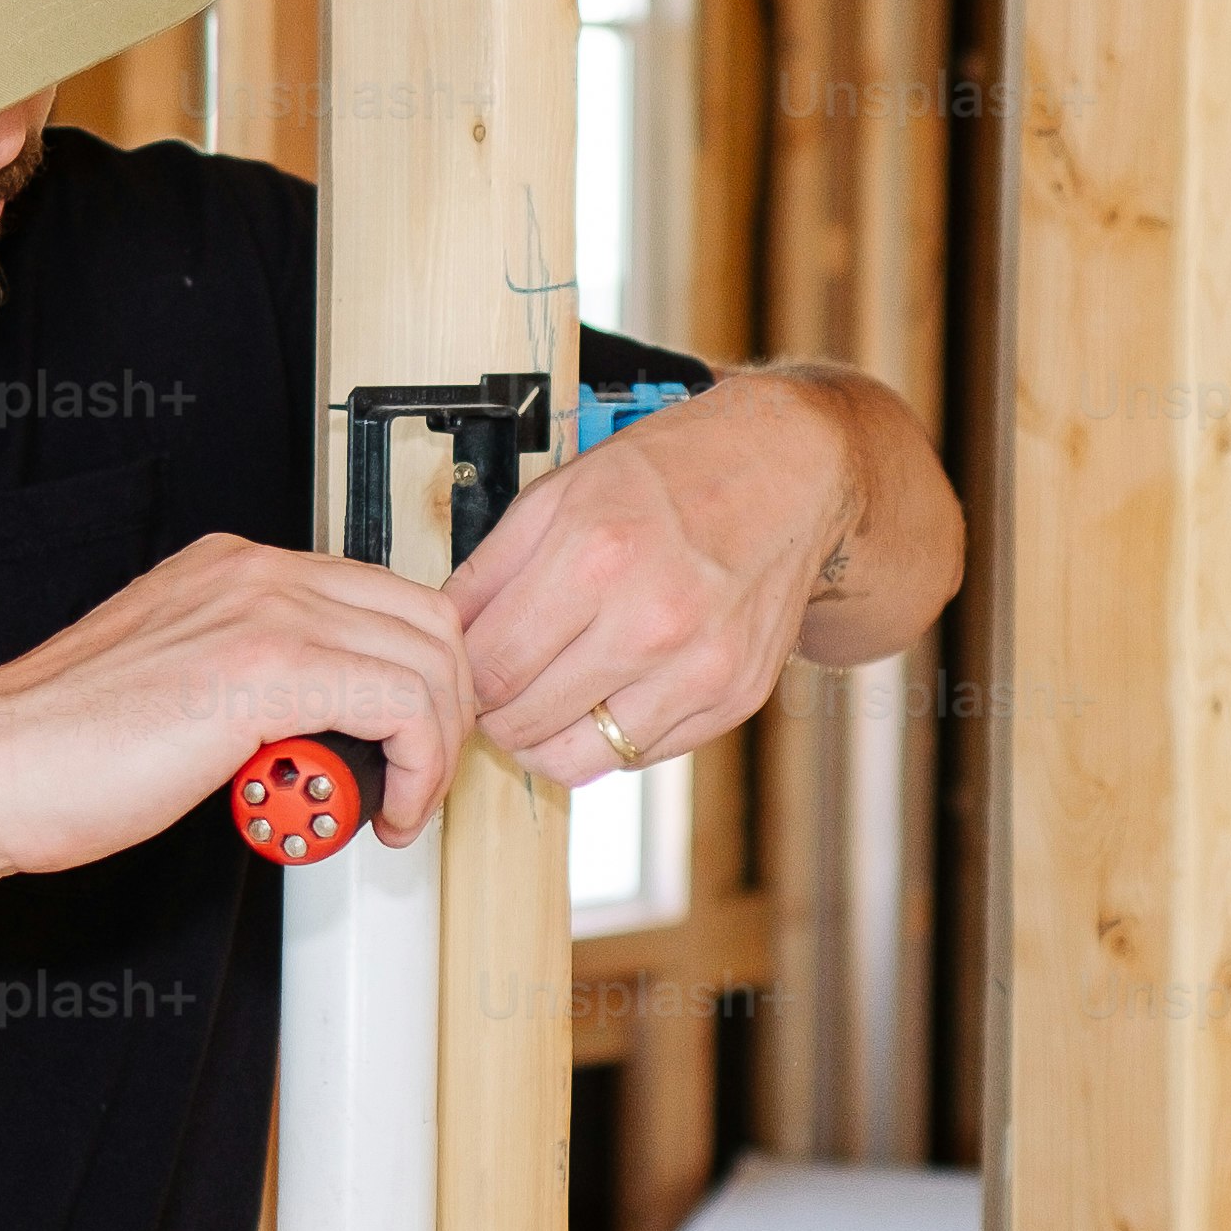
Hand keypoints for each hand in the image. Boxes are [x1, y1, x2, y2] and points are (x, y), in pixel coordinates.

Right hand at [0, 533, 480, 879]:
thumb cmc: (56, 754)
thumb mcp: (174, 690)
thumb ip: (247, 684)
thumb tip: (317, 728)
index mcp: (232, 569)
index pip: (384, 598)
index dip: (419, 679)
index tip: (410, 744)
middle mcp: (254, 572)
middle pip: (427, 619)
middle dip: (445, 712)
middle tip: (416, 781)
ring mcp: (262, 610)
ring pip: (428, 660)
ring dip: (434, 748)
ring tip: (396, 807)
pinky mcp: (265, 667)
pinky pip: (403, 704)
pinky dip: (416, 768)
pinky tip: (380, 814)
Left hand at [448, 373, 859, 794]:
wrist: (788, 472)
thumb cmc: (672, 474)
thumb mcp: (560, 493)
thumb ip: (490, 570)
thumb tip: (442, 637)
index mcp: (596, 555)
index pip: (489, 667)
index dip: (461, 679)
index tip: (464, 672)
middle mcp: (653, 619)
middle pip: (525, 721)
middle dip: (495, 712)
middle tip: (499, 689)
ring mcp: (701, 667)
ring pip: (578, 759)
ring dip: (545, 740)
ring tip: (545, 702)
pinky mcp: (735, 697)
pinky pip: (639, 757)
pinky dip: (609, 737)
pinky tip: (608, 692)